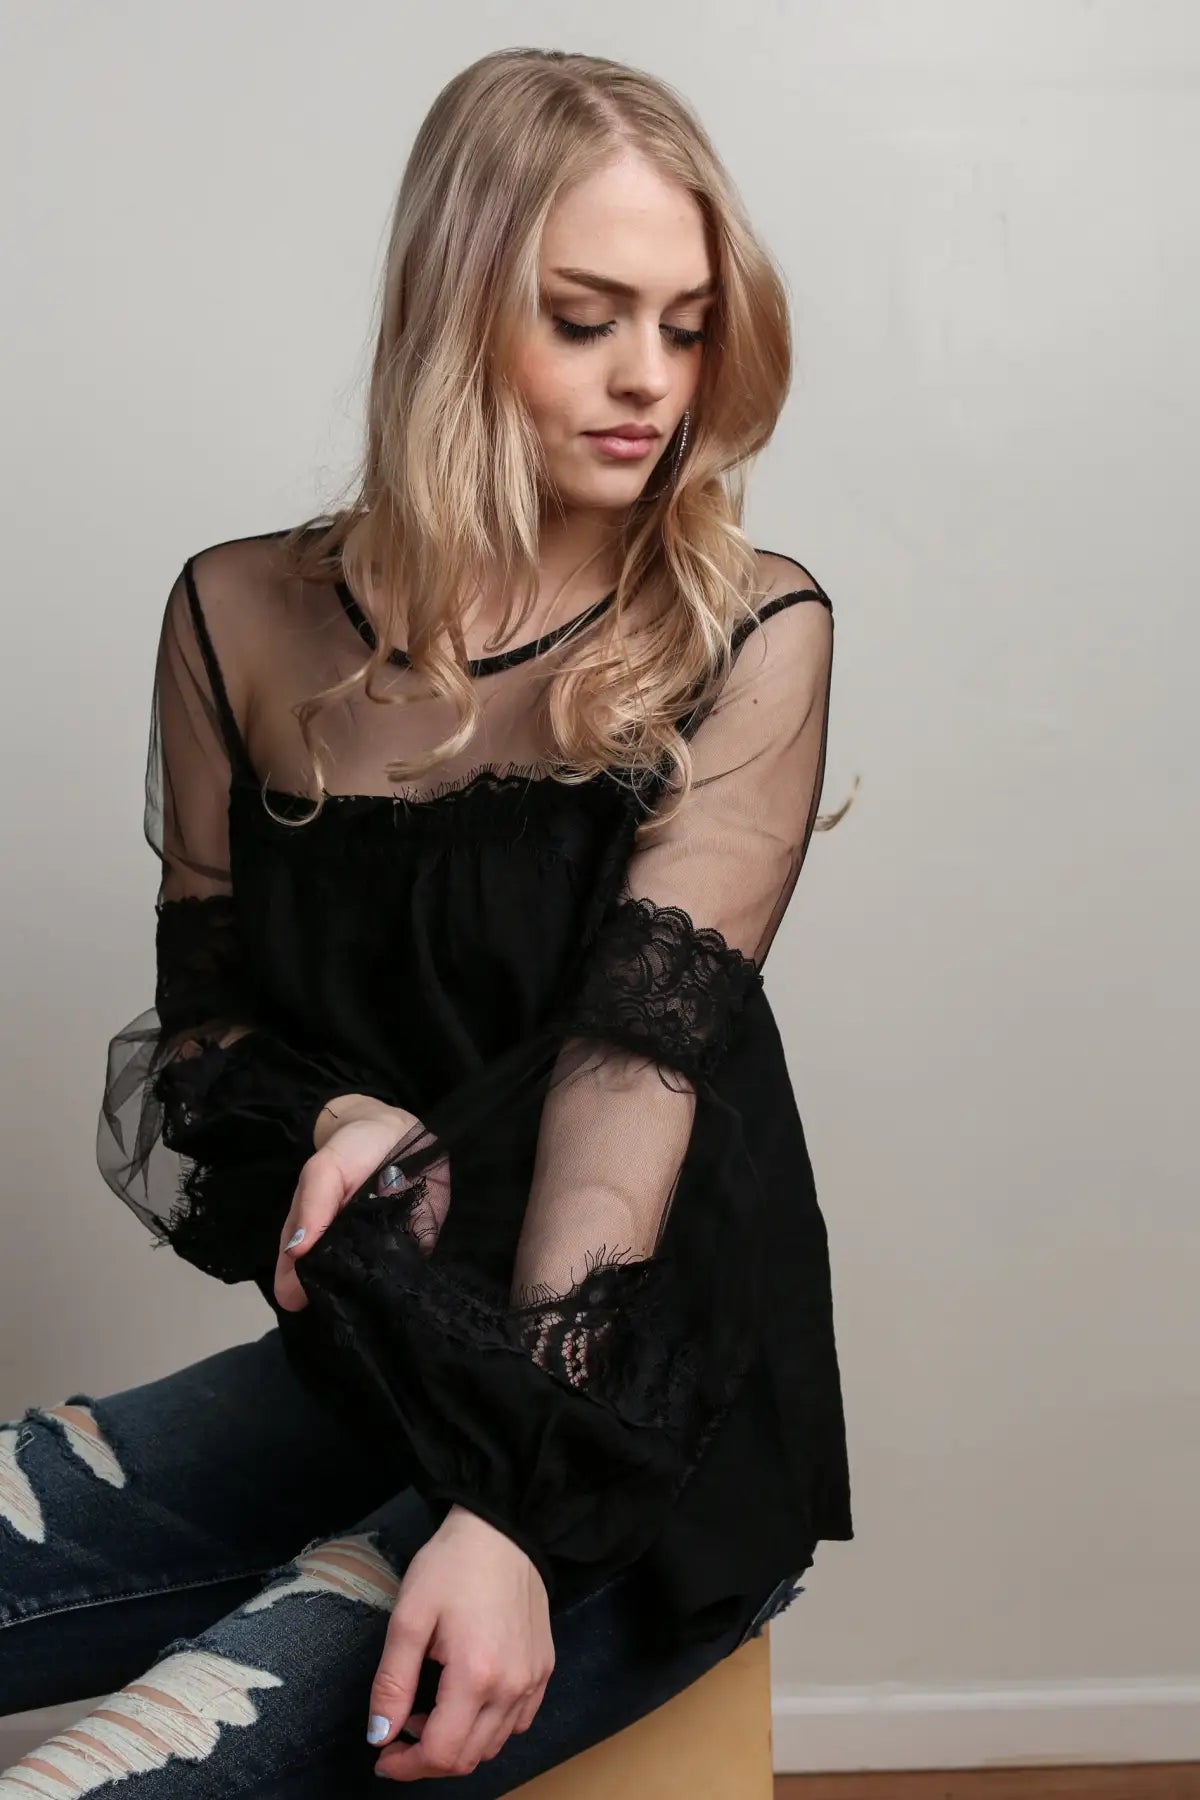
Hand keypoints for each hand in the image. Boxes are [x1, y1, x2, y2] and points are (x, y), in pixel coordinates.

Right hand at [273, 1098, 449, 1311]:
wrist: (401, 1130)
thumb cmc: (353, 1148)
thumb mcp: (325, 1168)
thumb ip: (313, 1205)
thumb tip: (296, 1253)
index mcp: (313, 1236)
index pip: (299, 1274)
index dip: (297, 1289)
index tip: (299, 1301)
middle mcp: (344, 1251)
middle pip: (337, 1286)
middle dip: (339, 1295)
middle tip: (341, 1300)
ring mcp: (381, 1252)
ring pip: (373, 1285)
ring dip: (374, 1292)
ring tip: (372, 1294)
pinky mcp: (416, 1246)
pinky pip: (410, 1270)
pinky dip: (408, 1276)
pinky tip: (404, 1284)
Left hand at [368, 1506, 553, 1781]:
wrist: (501, 1529)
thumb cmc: (451, 1566)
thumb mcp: (409, 1617)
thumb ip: (393, 1682)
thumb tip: (380, 1737)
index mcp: (476, 1676)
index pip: (442, 1753)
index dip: (407, 1766)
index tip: (382, 1756)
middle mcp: (512, 1687)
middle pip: (469, 1758)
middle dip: (427, 1760)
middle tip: (399, 1735)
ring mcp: (533, 1680)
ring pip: (493, 1746)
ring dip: (457, 1745)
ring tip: (428, 1714)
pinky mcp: (544, 1669)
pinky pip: (517, 1722)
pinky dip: (488, 1729)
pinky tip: (466, 1702)